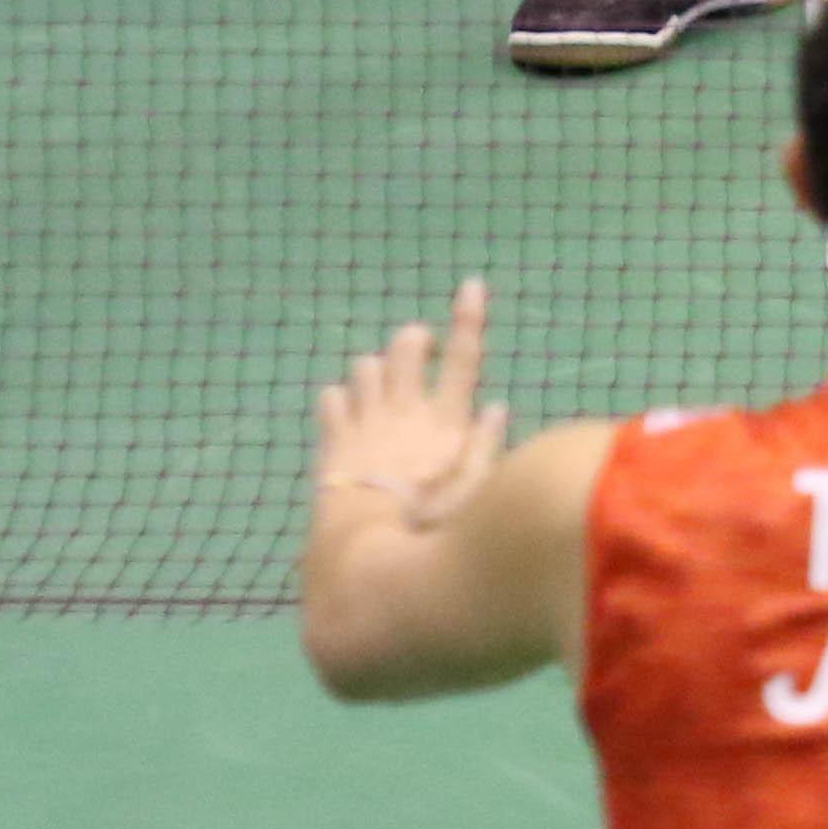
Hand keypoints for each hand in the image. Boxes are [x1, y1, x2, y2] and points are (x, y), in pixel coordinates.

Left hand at [317, 278, 508, 528]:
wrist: (362, 544)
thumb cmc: (429, 524)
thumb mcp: (474, 492)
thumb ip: (487, 446)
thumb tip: (496, 407)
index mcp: (446, 420)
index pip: (463, 357)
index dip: (469, 318)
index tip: (471, 284)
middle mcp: (406, 409)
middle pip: (406, 349)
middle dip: (412, 341)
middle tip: (419, 351)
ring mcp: (365, 420)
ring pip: (365, 367)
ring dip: (376, 370)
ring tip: (382, 387)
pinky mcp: (334, 438)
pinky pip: (331, 399)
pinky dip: (340, 399)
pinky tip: (347, 411)